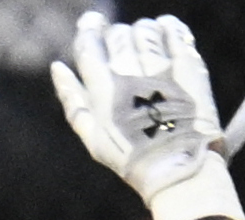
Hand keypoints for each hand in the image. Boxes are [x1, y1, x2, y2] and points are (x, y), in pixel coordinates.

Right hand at [51, 14, 244, 219]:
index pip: (90, 42)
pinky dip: (170, 28)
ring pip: (145, 31)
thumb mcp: (93, 138)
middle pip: (118, 35)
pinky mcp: (187, 69)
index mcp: (103, 88)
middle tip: (125, 45)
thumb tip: (57, 67)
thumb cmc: (133, 161)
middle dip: (118, 35)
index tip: (94, 22)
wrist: (180, 172)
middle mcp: (130, 74)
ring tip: (146, 39)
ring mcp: (160, 70)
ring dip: (143, 31)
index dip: (90, 27)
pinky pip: (176, 34)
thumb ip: (72, 100)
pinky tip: (167, 30)